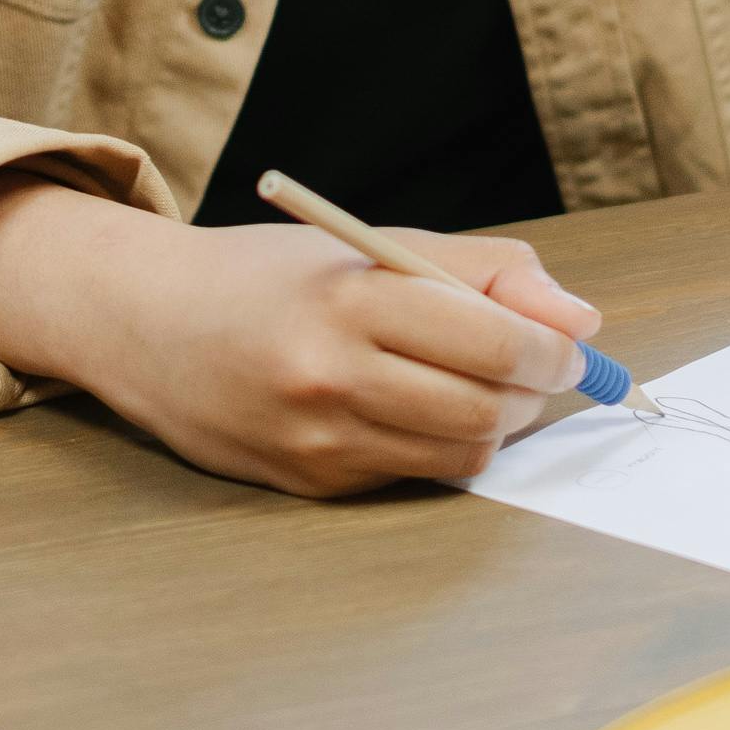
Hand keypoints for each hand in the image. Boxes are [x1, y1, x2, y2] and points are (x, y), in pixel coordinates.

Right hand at [0, 174, 596, 495]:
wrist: (147, 323)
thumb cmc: (271, 276)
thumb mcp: (374, 244)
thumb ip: (486, 273)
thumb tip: (582, 324)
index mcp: (351, 301)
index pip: (498, 345)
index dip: (553, 352)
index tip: (563, 347)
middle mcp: (330, 376)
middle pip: (487, 411)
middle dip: (528, 393)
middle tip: (524, 369)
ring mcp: (316, 441)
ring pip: (459, 455)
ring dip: (487, 425)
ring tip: (466, 386)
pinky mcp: (308, 484)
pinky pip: (410, 475)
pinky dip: (429, 446)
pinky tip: (400, 408)